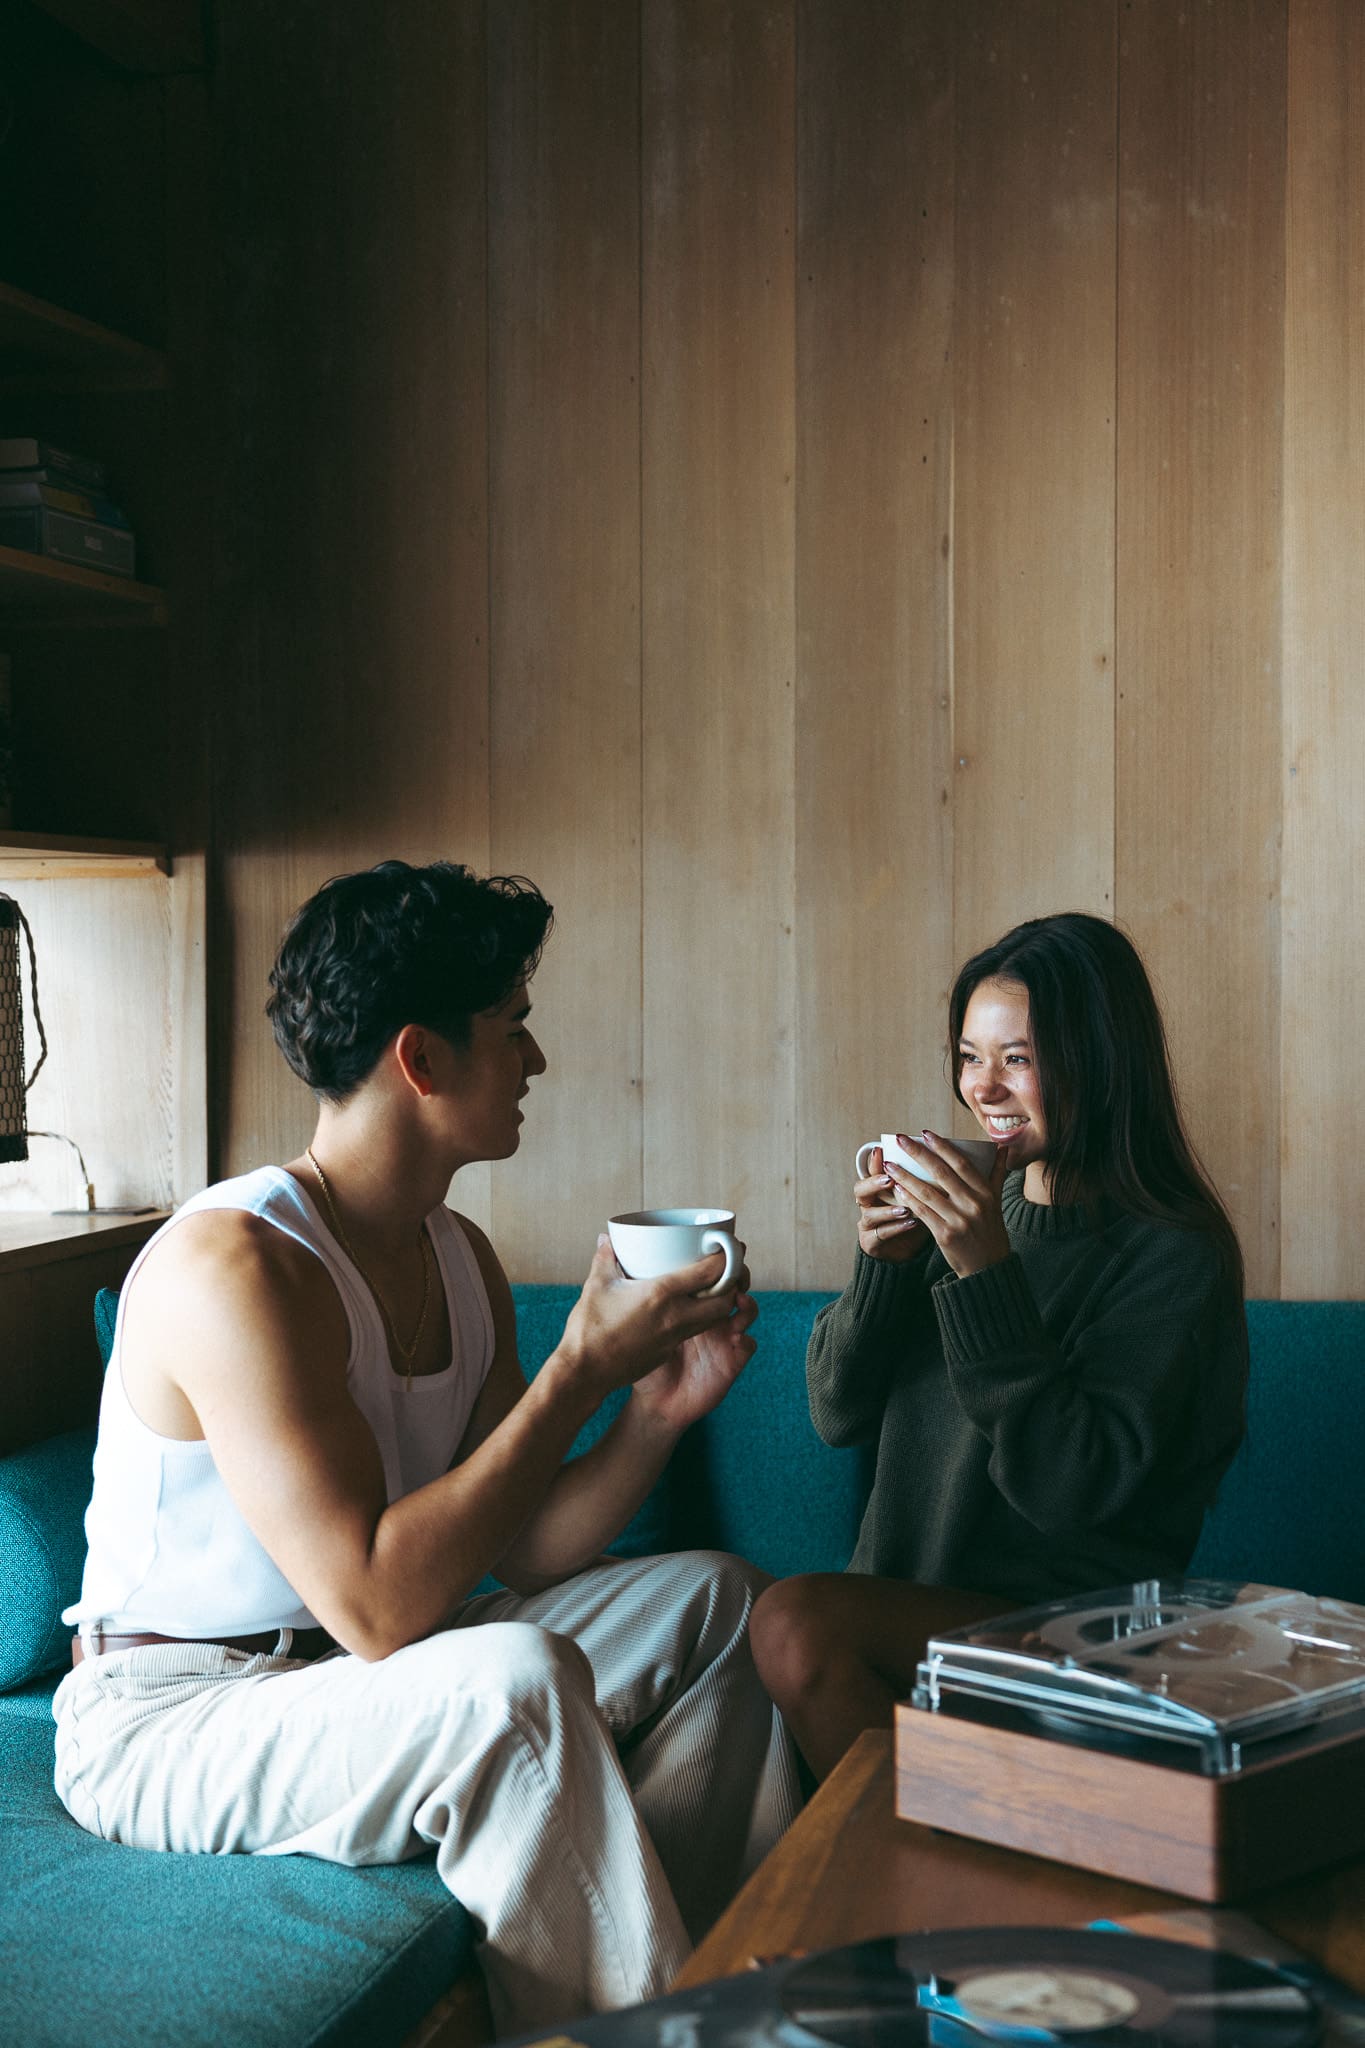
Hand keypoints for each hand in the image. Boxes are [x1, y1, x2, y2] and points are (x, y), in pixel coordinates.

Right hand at [558, 1236, 746, 1408]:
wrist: (585, 1372)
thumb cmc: (589, 1327)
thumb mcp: (597, 1285)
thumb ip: (606, 1258)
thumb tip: (606, 1239)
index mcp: (661, 1294)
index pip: (710, 1273)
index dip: (727, 1258)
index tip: (728, 1246)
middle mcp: (675, 1317)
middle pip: (725, 1299)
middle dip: (732, 1283)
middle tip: (725, 1268)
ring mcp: (674, 1337)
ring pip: (714, 1319)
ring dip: (719, 1302)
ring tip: (710, 1286)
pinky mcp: (668, 1351)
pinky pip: (694, 1331)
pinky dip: (700, 1318)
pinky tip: (685, 1308)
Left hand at [631, 1251, 757, 1430]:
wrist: (641, 1398)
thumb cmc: (629, 1353)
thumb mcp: (623, 1309)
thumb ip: (615, 1273)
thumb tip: (602, 1237)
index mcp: (687, 1302)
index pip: (710, 1272)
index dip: (719, 1258)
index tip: (720, 1243)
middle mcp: (708, 1317)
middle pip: (735, 1287)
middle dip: (740, 1274)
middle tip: (735, 1269)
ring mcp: (721, 1339)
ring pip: (746, 1313)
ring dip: (747, 1303)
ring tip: (740, 1299)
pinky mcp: (728, 1363)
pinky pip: (747, 1347)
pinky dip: (747, 1338)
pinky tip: (739, 1334)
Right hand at [856, 1145, 931, 1263]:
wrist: (914, 1251)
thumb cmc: (919, 1217)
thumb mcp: (923, 1195)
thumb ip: (924, 1179)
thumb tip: (942, 1156)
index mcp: (878, 1189)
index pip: (871, 1171)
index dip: (874, 1161)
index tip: (882, 1151)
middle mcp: (869, 1204)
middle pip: (860, 1190)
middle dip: (873, 1183)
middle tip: (889, 1179)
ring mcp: (868, 1225)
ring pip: (869, 1214)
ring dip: (888, 1210)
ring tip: (905, 1208)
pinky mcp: (871, 1243)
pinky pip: (880, 1234)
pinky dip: (896, 1228)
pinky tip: (911, 1223)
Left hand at [883, 1131, 1010, 1278]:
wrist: (988, 1268)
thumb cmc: (990, 1231)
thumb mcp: (997, 1202)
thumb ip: (996, 1174)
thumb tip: (1001, 1148)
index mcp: (986, 1193)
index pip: (962, 1163)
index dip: (942, 1146)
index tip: (925, 1133)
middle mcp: (974, 1204)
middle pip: (941, 1172)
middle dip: (918, 1153)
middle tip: (900, 1139)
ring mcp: (959, 1220)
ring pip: (927, 1191)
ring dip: (905, 1176)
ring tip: (889, 1164)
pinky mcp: (945, 1235)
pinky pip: (922, 1212)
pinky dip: (908, 1199)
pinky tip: (897, 1189)